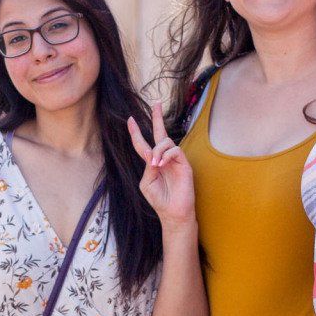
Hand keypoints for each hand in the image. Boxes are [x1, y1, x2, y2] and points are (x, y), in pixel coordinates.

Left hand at [128, 103, 194, 227]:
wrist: (173, 213)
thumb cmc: (159, 200)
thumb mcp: (147, 182)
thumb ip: (147, 166)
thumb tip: (151, 152)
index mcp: (153, 162)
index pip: (144, 143)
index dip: (136, 132)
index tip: (130, 120)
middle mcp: (164, 158)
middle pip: (160, 133)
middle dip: (157, 118)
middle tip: (156, 103)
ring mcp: (175, 160)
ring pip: (166, 142)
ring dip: (157, 150)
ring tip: (155, 165)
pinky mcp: (185, 164)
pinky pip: (175, 150)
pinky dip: (166, 155)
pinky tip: (161, 165)